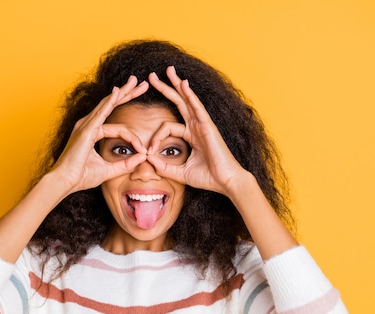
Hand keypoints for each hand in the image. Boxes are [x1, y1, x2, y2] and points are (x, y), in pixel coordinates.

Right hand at [50, 76, 148, 194]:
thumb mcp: (109, 170)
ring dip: (123, 92)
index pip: (118, 128)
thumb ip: (126, 164)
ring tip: (136, 82)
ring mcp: (86, 125)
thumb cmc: (81, 177)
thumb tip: (143, 157)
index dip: (134, 138)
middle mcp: (88, 125)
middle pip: (112, 105)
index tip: (144, 150)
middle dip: (128, 94)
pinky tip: (119, 92)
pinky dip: (110, 102)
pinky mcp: (86, 130)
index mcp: (92, 132)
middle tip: (141, 84)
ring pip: (108, 104)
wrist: (64, 182)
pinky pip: (101, 113)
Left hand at [146, 67, 248, 195]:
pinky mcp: (208, 126)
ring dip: (176, 84)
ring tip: (167, 70)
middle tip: (151, 76)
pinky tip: (183, 84)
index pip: (167, 127)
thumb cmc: (208, 178)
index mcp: (191, 135)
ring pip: (187, 100)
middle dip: (165, 88)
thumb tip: (148, 160)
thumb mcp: (181, 173)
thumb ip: (164, 167)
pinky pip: (197, 108)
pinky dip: (190, 95)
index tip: (148, 151)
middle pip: (178, 102)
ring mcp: (202, 125)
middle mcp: (196, 126)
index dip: (155, 138)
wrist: (226, 182)